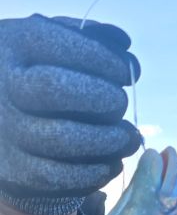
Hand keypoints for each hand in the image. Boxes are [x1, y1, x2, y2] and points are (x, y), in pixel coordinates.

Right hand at [0, 14, 141, 213]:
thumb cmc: (38, 72)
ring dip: (106, 140)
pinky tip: (111, 162)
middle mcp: (4, 88)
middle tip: (119, 102)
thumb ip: (89, 38)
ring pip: (61, 138)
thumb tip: (123, 45)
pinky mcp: (16, 170)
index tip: (124, 71)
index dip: (100, 59)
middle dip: (101, 97)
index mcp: (14, 46)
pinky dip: (93, 172)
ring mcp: (7, 131)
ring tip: (127, 137)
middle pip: (54, 89)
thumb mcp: (53, 44)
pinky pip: (58, 176)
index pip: (57, 46)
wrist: (2, 119)